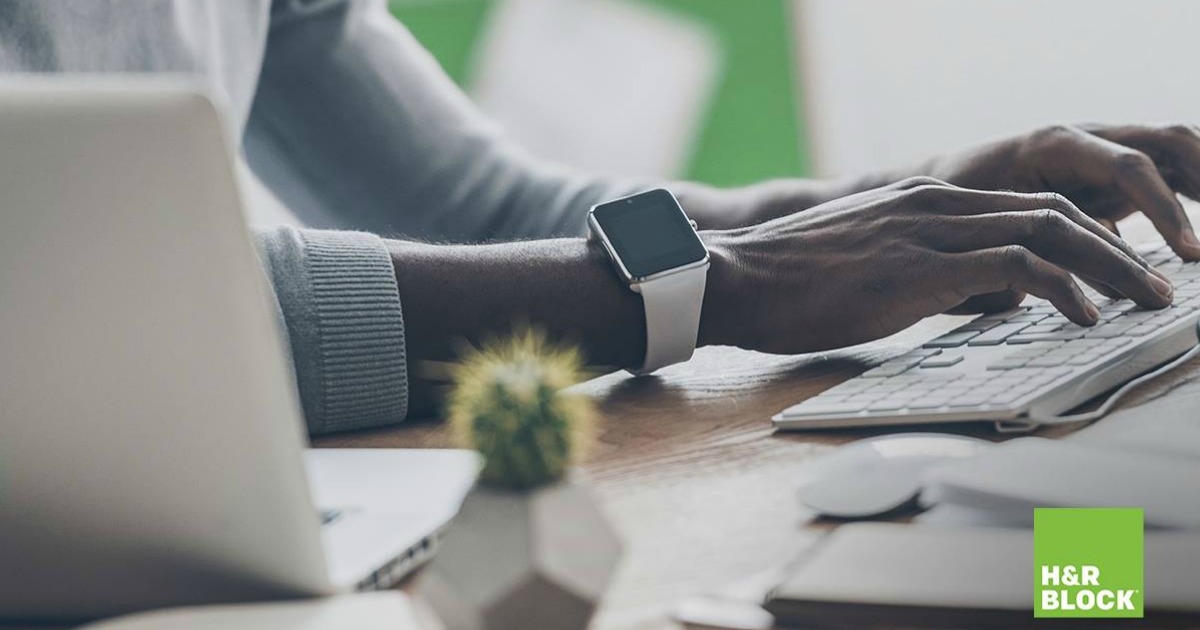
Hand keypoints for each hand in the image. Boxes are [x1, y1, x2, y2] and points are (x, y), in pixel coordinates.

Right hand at [697, 177, 1174, 353]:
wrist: (733, 278)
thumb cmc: (786, 284)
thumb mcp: (863, 268)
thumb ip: (918, 272)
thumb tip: (968, 301)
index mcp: (921, 202)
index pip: (1023, 208)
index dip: (1082, 236)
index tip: (1114, 269)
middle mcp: (933, 205)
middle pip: (1052, 212)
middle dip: (1115, 247)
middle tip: (1155, 284)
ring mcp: (927, 232)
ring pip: (1047, 232)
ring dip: (1108, 266)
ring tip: (1143, 299)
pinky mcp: (918, 268)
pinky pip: (1014, 268)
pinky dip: (1060, 288)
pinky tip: (1081, 313)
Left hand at [925, 123, 1199, 259]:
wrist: (944, 180)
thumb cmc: (957, 203)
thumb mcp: (983, 223)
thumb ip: (1027, 245)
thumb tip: (1061, 281)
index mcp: (1054, 145)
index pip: (1128, 166)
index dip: (1163, 209)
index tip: (1188, 251)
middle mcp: (1086, 137)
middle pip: (1167, 141)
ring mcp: (1102, 149)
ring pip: (1172, 150)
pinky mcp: (1111, 171)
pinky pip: (1163, 173)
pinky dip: (1188, 193)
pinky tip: (1194, 241)